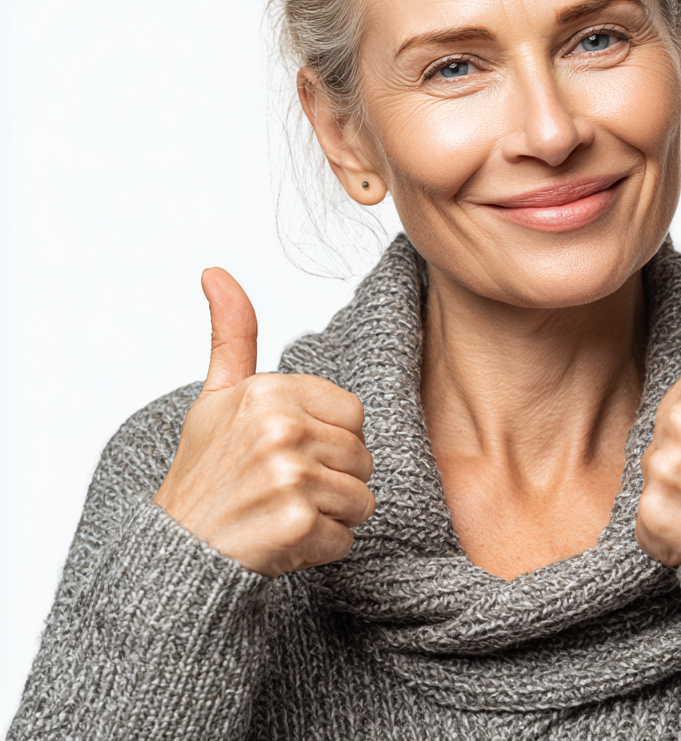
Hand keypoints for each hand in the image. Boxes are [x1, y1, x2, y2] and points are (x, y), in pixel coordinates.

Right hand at [154, 268, 374, 577]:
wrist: (176, 551)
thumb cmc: (206, 471)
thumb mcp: (216, 395)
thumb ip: (232, 333)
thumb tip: (216, 271)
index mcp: (269, 392)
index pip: (353, 414)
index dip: (328, 439)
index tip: (287, 452)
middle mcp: (282, 430)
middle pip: (362, 456)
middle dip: (332, 478)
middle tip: (283, 487)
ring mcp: (291, 478)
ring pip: (361, 497)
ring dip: (329, 514)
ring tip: (283, 511)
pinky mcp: (298, 525)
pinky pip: (347, 537)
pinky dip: (320, 548)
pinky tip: (282, 539)